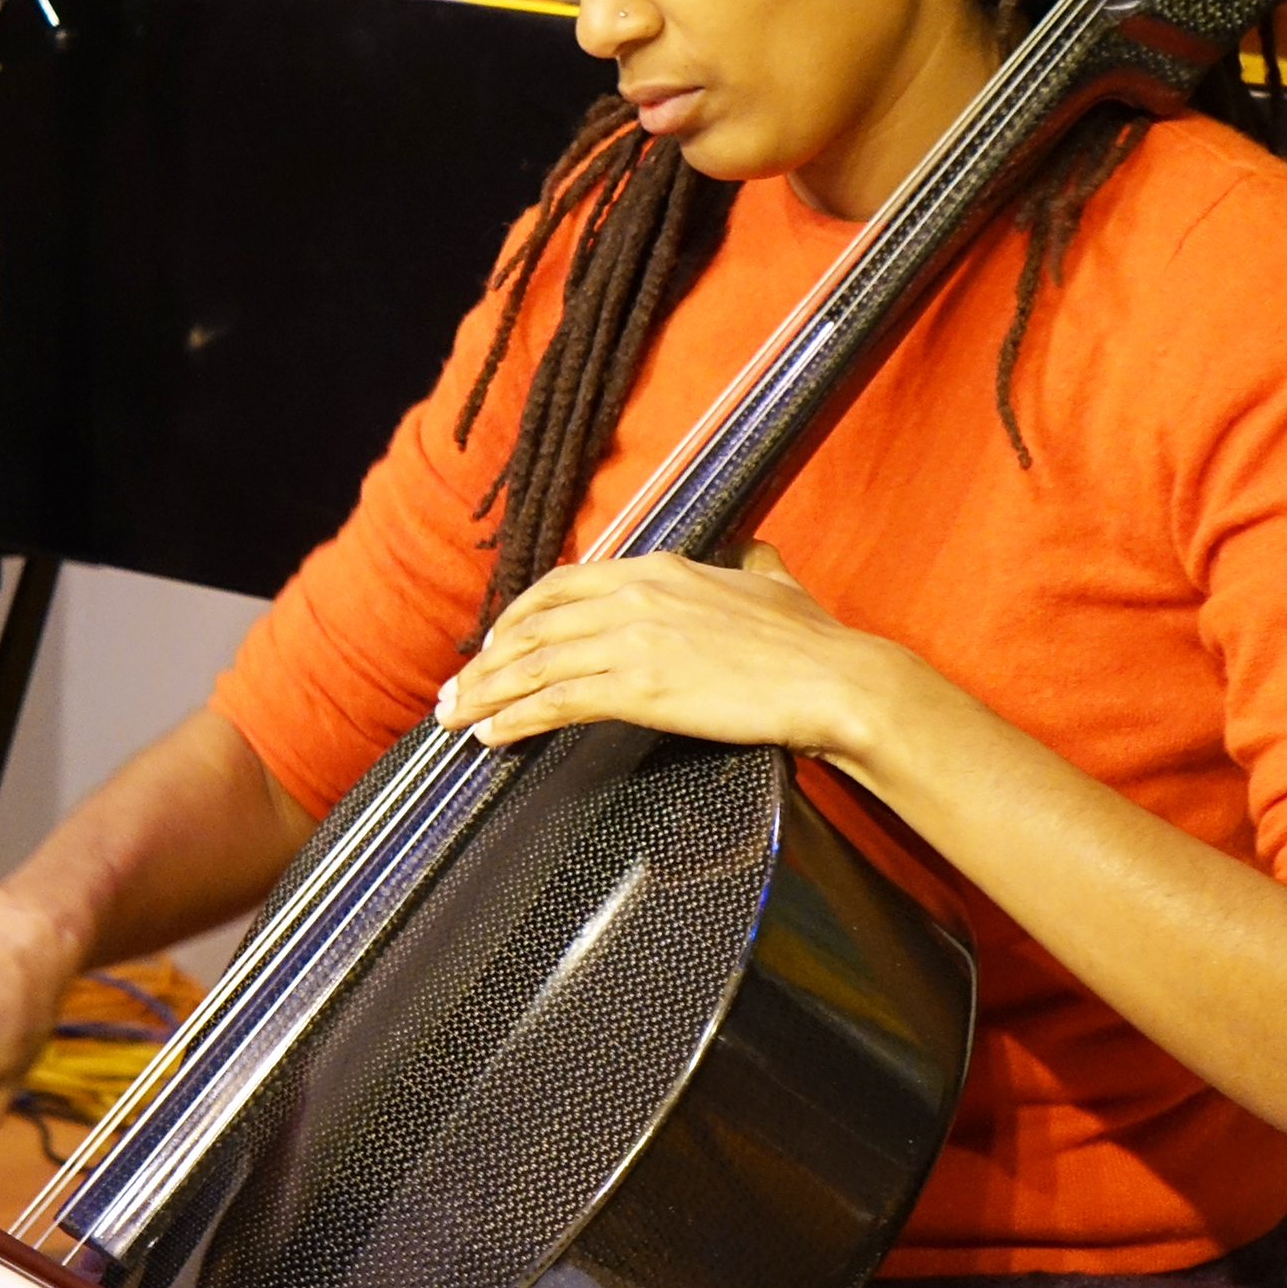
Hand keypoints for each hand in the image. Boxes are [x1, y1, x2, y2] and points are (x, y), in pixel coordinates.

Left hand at [437, 543, 902, 764]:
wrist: (832, 679)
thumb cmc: (810, 640)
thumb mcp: (775, 579)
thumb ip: (754, 562)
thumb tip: (757, 551)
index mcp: (658, 568)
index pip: (562, 585)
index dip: (518, 616)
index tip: (495, 643)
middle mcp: (635, 596)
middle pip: (535, 627)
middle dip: (486, 663)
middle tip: (454, 692)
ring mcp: (634, 641)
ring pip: (534, 665)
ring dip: (486, 695)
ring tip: (454, 719)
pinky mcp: (640, 688)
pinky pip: (557, 702)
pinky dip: (516, 719)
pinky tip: (492, 736)